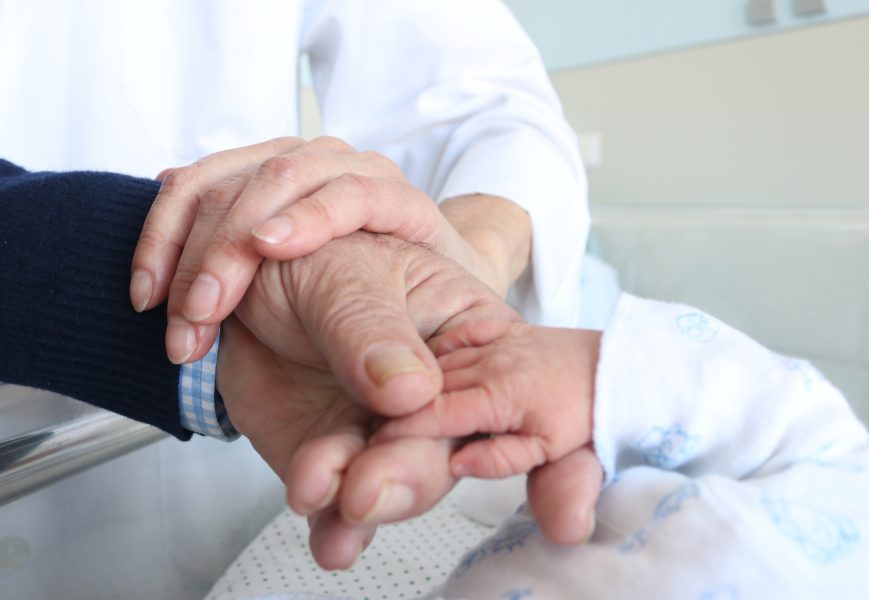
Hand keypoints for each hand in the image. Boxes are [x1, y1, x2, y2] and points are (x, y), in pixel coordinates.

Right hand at [129, 136, 526, 364]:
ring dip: (183, 242)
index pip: (358, 191)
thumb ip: (413, 350)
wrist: (400, 278)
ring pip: (229, 177)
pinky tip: (151, 278)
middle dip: (227, 245)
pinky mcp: (246, 177)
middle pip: (281, 180)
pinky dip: (165, 230)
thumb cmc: (418, 302)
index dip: (315, 216)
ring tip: (159, 306)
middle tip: (198, 311)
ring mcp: (290, 168)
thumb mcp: (430, 324)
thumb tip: (408, 392)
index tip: (268, 248)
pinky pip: (195, 185)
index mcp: (395, 199)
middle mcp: (342, 170)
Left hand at [225, 233, 600, 562]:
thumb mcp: (345, 273)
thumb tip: (414, 390)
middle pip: (448, 448)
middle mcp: (437, 396)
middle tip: (369, 488)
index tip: (446, 441)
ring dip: (367, 502)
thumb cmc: (315, 255)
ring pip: (394, 482)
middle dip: (413, 475)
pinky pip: (340, 502)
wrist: (245, 283)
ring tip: (338, 506)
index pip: (498, 388)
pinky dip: (332, 523)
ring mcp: (386, 432)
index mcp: (467, 336)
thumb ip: (372, 329)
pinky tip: (330, 539)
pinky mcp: (339, 460)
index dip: (484, 423)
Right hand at [375, 320, 600, 478]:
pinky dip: (432, 349)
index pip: (432, 414)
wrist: (617, 366)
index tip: (370, 450)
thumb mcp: (551, 448)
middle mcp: (489, 361)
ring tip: (379, 405)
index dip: (396, 433)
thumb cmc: (587, 409)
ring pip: (434, 360)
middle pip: (424, 386)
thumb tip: (456, 464)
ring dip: (407, 381)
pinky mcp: (495, 328)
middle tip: (364, 437)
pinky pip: (453, 334)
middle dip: (389, 410)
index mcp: (498, 394)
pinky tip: (419, 365)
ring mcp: (491, 341)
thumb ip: (501, 458)